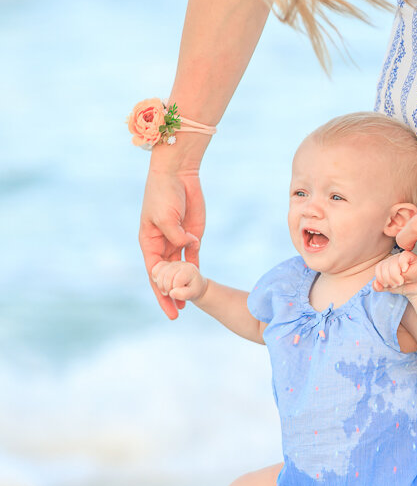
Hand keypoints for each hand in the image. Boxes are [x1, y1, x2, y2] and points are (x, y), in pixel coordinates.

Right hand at [140, 165, 205, 318]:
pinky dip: (195, 269)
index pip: (154, 273)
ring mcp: (178, 240)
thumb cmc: (164, 193)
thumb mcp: (165, 216)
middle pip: (166, 275)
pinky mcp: (192, 235)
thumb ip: (176, 235)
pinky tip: (198, 283)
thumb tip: (189, 247)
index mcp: (149, 242)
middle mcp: (162, 244)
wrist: (178, 173)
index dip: (160, 291)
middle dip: (171, 293)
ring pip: (180, 269)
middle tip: (179, 311)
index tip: (168, 305)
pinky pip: (193, 256)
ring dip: (183, 285)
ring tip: (188, 303)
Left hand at [373, 250, 416, 295]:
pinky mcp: (412, 257)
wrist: (416, 289)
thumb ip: (379, 287)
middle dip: (388, 279)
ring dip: (395, 275)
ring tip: (401, 282)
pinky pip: (404, 256)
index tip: (387, 285)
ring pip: (393, 262)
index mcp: (386, 264)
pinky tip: (405, 271)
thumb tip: (375, 284)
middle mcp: (393, 259)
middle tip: (395, 284)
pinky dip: (403, 264)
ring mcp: (402, 257)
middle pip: (385, 266)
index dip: (381, 278)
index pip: (379, 267)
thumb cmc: (403, 286)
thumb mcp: (389, 288)